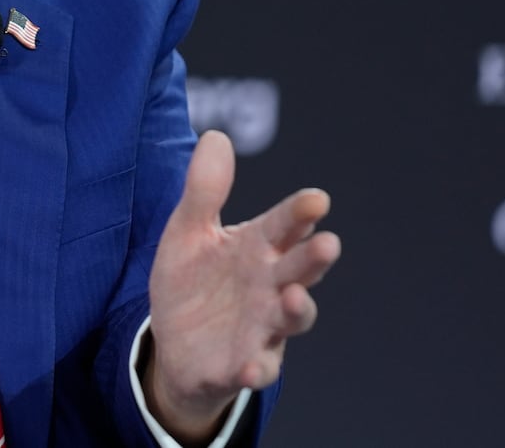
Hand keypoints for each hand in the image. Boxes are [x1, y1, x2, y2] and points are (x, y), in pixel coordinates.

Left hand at [143, 130, 340, 441]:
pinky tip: (250, 368)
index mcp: (257, 247)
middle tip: (327, 243)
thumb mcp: (188, 232)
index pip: (283, 225)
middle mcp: (269, 285)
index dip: (299, 212)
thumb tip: (216, 136)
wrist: (176, 344)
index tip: (317, 199)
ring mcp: (263, 326)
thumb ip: (205, 190)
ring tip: (294, 298)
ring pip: (291, 317)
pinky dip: (257, 369)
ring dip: (298, 309)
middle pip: (298, 268)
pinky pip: (258, 368)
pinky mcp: (246, 363)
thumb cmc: (192, 281)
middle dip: (313, 257)